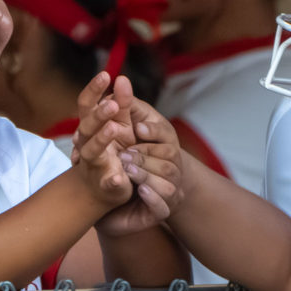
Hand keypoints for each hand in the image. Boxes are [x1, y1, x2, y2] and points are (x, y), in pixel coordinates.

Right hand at [74, 72, 135, 207]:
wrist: (102, 189)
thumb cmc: (112, 149)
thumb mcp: (120, 124)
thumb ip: (122, 104)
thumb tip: (122, 78)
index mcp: (90, 126)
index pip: (86, 105)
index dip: (93, 89)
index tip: (105, 74)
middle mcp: (86, 144)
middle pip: (86, 126)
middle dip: (99, 115)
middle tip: (112, 104)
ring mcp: (94, 164)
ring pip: (91, 152)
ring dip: (101, 139)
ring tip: (114, 128)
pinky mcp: (106, 185)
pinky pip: (108, 182)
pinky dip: (113, 180)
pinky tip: (120, 177)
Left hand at [96, 107, 184, 235]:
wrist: (126, 207)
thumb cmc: (126, 163)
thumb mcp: (124, 135)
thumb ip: (126, 111)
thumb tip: (120, 79)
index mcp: (163, 146)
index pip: (165, 133)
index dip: (154, 130)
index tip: (139, 128)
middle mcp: (170, 167)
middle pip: (169, 157)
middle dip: (145, 155)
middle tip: (123, 154)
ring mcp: (170, 190)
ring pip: (167, 181)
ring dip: (146, 174)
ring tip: (128, 170)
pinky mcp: (163, 211)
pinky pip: (162, 205)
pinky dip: (154, 198)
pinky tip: (140, 191)